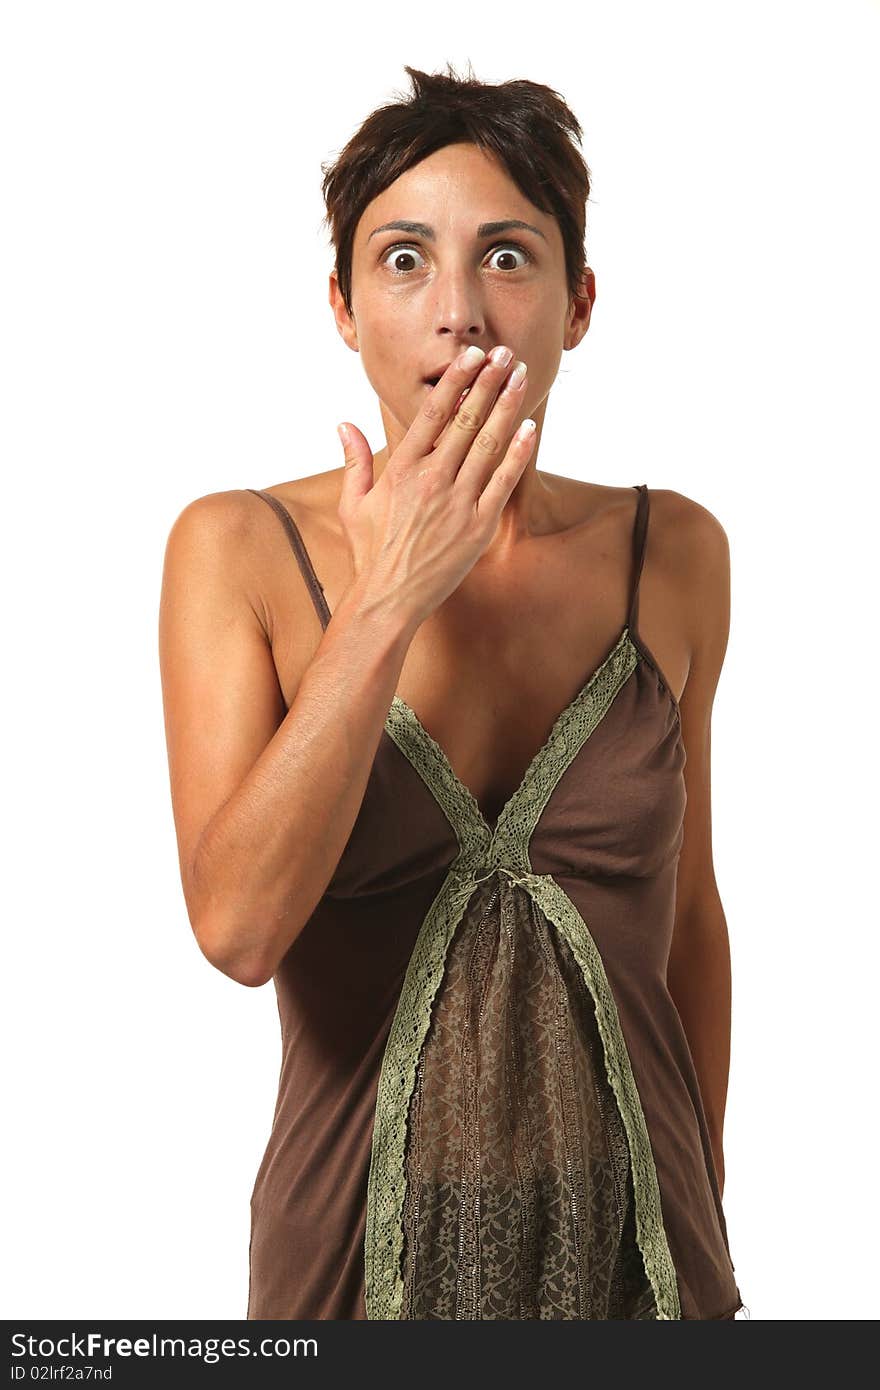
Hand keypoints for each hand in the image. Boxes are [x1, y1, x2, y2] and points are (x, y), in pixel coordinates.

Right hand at [335, 345, 534, 628]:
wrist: (389, 599)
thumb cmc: (370, 553)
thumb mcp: (353, 504)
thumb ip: (355, 460)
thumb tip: (344, 424)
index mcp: (402, 469)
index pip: (431, 412)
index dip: (455, 380)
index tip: (470, 356)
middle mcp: (432, 479)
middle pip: (466, 419)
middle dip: (488, 381)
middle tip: (504, 353)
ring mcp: (458, 502)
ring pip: (489, 443)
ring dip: (507, 406)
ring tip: (520, 376)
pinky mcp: (479, 526)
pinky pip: (503, 482)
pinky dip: (519, 452)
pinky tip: (531, 426)